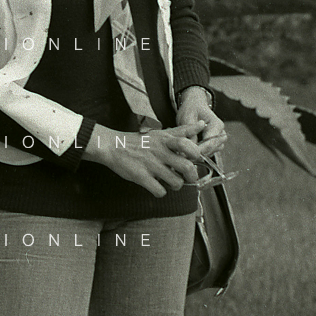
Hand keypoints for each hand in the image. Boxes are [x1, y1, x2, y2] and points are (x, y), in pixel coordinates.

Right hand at [82, 122, 207, 196]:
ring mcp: (151, 165)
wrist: (113, 146)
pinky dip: (161, 192)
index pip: (187, 145)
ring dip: (176, 185)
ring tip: (171, 182)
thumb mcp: (161, 133)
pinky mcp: (141, 177)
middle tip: (188, 177)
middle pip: (186, 167)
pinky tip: (157, 187)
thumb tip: (202, 123)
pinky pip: (159, 191)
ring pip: (175, 182)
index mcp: (165, 140)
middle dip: (192, 176)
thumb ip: (182, 131)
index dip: (195, 154)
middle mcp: (160, 152)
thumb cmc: (139, 141)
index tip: (194, 159)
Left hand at [175, 86, 226, 156]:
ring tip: (185, 151)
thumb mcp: (187, 118)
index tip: (185, 154)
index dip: (197, 151)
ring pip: (211, 152)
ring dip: (199, 154)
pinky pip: (209, 152)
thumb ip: (190, 133)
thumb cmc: (191, 109)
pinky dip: (200, 153)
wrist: (195, 105)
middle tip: (183, 155)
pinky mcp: (215, 144)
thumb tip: (191, 149)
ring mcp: (219, 139)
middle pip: (212, 149)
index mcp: (217, 125)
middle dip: (198, 153)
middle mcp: (221, 133)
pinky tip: (189, 150)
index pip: (209, 143)